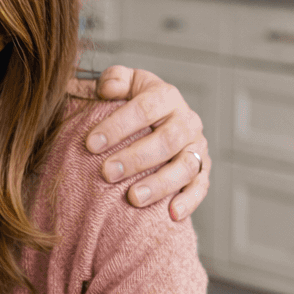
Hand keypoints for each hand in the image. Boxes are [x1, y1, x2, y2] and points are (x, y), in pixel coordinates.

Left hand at [82, 65, 209, 221]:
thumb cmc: (132, 105)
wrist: (159, 122)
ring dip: (160, 183)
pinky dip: (189, 201)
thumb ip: (115, 79)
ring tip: (133, 198)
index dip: (118, 125)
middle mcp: (186, 121)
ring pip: (185, 166)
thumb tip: (108, 89)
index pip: (145, 108)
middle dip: (135, 158)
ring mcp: (197, 147)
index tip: (91, 143)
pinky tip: (171, 214)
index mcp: (166, 96)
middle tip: (106, 173)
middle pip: (166, 140)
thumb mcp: (124, 85)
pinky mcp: (203, 171)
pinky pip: (201, 187)